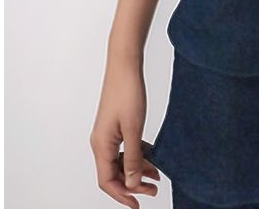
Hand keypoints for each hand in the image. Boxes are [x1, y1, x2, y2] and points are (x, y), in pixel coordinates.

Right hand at [90, 58, 161, 205]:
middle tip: (153, 189)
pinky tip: (152, 157)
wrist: (125, 64)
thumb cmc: (127, 91)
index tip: (138, 204)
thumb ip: (133, 158)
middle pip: (114, 173)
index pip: (107, 181)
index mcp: (101, 145)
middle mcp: (101, 142)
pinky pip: (125, 148)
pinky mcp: (116, 125)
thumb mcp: (134, 128)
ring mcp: (108, 134)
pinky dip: (137, 155)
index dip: (122, 194)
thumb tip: (132, 184)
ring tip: (157, 175)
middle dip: (133, 184)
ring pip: (121, 161)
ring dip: (137, 169)